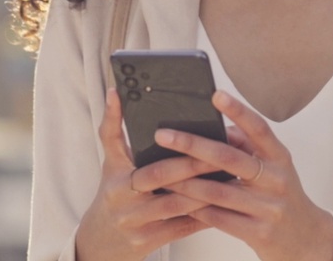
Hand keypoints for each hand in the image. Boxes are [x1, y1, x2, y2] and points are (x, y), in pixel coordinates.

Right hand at [75, 88, 217, 260]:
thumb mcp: (112, 163)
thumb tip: (115, 92)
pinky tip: (225, 203)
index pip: (119, 143)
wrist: (101, 241)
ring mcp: (134, 222)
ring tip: (231, 174)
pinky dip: (204, 214)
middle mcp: (121, 197)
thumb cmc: (115, 192)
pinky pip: (182, 227)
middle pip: (159, 175)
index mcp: (114, 172)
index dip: (128, 123)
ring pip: (176, 203)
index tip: (163, 117)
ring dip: (205, 189)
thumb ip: (114, 130)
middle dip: (191, 162)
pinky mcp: (147, 242)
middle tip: (219, 148)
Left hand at [156, 90, 332, 260]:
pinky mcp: (259, 233)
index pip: (259, 128)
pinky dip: (196, 209)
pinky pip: (219, 218)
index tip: (215, 95)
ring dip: (185, 182)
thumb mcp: (274, 167)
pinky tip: (178, 202)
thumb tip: (218, 126)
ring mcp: (269, 208)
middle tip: (163, 135)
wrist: (306, 239)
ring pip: (218, 191)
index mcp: (280, 157)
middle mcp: (276, 180)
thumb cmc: (281, 195)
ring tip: (161, 173)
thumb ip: (248, 146)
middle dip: (192, 145)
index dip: (238, 110)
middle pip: (229, 158)